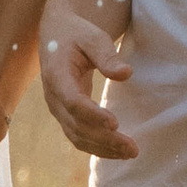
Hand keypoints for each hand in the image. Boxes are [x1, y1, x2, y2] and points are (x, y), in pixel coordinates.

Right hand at [39, 3, 139, 160]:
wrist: (57, 34)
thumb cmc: (77, 34)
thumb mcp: (93, 37)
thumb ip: (107, 55)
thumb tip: (126, 74)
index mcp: (56, 75)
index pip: (73, 101)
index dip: (92, 114)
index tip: (115, 123)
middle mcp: (54, 97)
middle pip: (77, 125)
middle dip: (105, 139)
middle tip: (132, 148)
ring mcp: (58, 109)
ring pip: (77, 137)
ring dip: (103, 148)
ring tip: (131, 153)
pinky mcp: (66, 115)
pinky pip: (79, 137)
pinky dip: (98, 147)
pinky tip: (119, 152)